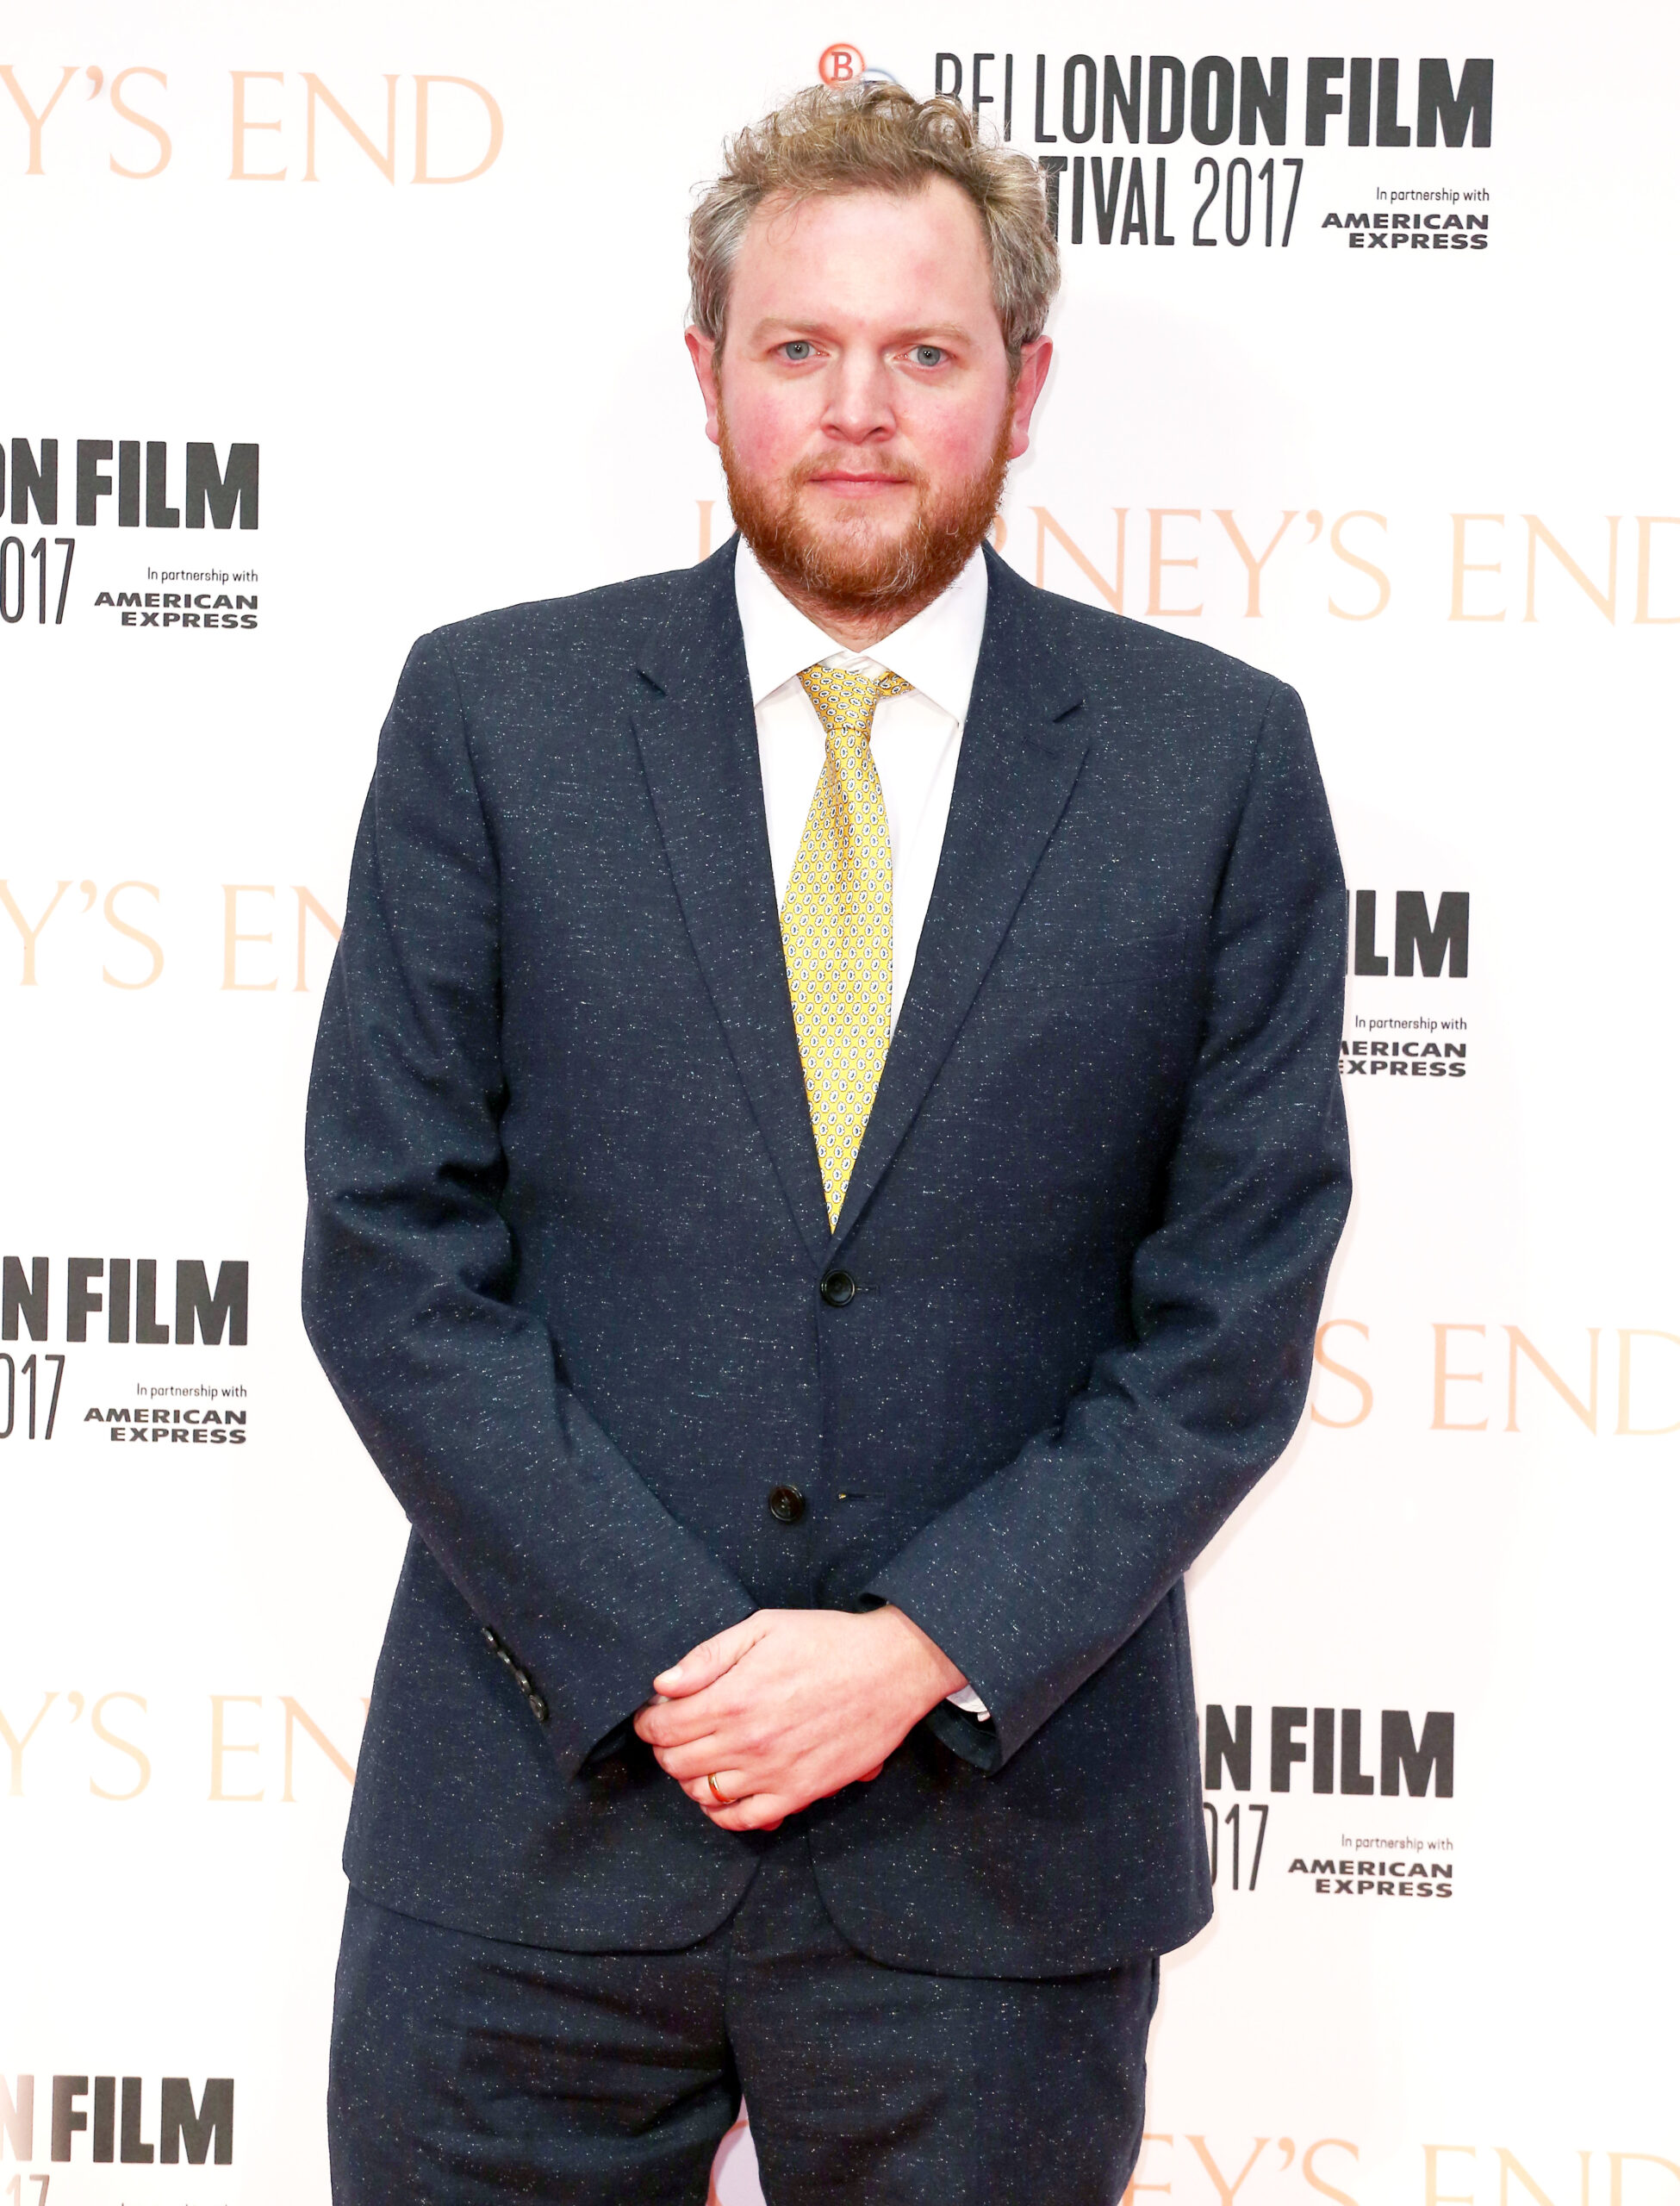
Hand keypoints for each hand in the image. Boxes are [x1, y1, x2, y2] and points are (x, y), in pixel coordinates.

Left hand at [632, 1606, 965, 1831]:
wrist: (892, 1669)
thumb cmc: (828, 1642)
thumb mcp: (763, 1628)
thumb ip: (707, 1657)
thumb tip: (663, 1685)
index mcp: (733, 1700)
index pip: (662, 1729)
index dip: (649, 1723)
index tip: (653, 1715)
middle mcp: (747, 1744)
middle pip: (677, 1764)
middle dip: (666, 1748)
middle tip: (675, 1732)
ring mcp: (773, 1775)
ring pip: (703, 1795)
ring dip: (691, 1778)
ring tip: (701, 1757)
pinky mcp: (800, 1794)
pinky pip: (744, 1821)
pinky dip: (724, 1812)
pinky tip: (725, 1792)